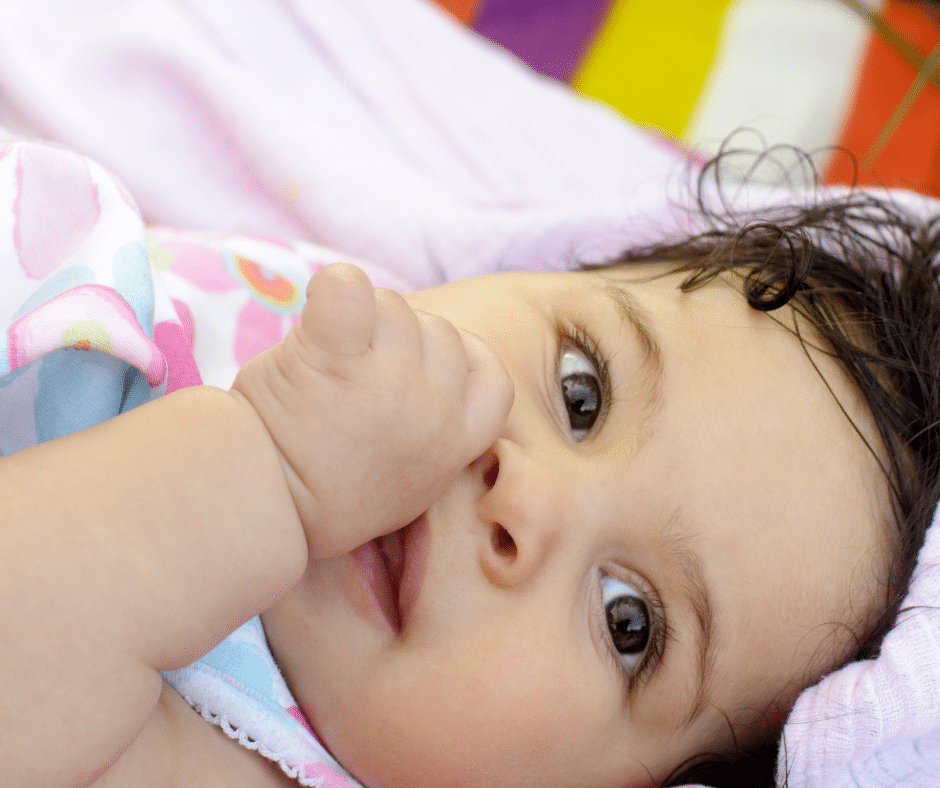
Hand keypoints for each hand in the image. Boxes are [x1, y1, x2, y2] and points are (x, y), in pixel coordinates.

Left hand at [232, 263, 513, 558]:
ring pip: (394, 306)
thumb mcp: (407, 485)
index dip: (460, 359)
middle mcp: (433, 413)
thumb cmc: (321, 496)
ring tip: (320, 359)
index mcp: (455, 445)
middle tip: (349, 373)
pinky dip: (333, 286)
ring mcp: (390, 385)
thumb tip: (421, 387)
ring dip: (359, 316)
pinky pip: (349, 289)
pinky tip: (313, 302)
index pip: (492, 378)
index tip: (418, 368)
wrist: (257, 513)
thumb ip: (429, 436)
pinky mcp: (336, 361)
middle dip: (397, 340)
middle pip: (438, 331)